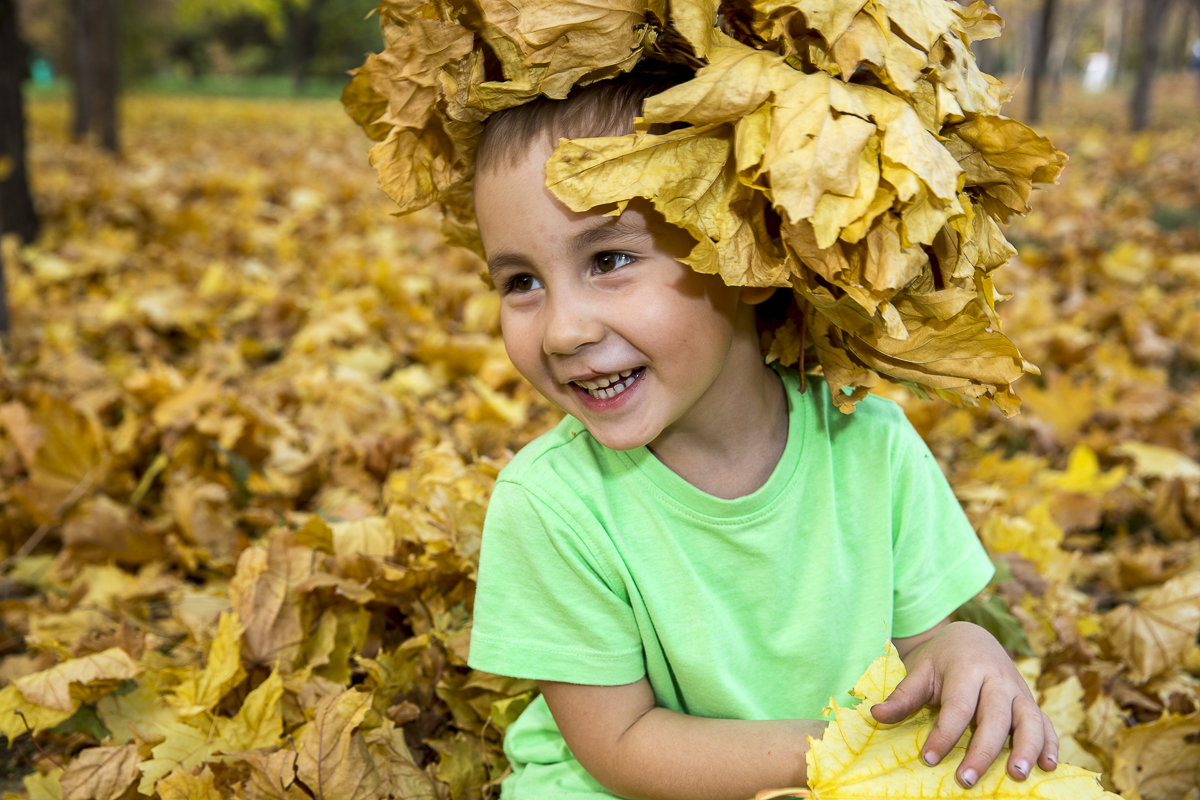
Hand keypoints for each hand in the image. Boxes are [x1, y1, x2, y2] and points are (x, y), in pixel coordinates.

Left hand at [870, 621, 1058, 788]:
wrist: (972, 638)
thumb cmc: (942, 660)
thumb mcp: (920, 670)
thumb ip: (903, 695)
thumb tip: (876, 715)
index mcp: (968, 669)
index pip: (957, 707)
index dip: (943, 734)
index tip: (928, 759)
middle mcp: (998, 680)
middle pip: (995, 718)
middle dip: (983, 751)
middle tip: (966, 779)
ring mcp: (1019, 691)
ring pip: (1029, 720)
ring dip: (1027, 748)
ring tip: (1017, 775)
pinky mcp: (1031, 702)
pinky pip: (1047, 723)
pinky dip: (1051, 744)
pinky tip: (1049, 766)